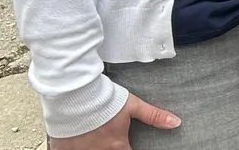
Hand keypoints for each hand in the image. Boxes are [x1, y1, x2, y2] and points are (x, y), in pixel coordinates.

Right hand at [47, 93, 178, 148]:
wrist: (74, 94)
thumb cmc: (102, 99)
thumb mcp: (132, 106)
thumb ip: (153, 116)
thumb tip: (175, 122)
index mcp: (116, 145)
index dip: (127, 149)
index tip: (126, 145)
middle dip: (110, 148)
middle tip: (109, 140)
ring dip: (93, 147)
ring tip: (94, 139)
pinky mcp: (63, 147)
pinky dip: (74, 147)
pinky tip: (77, 142)